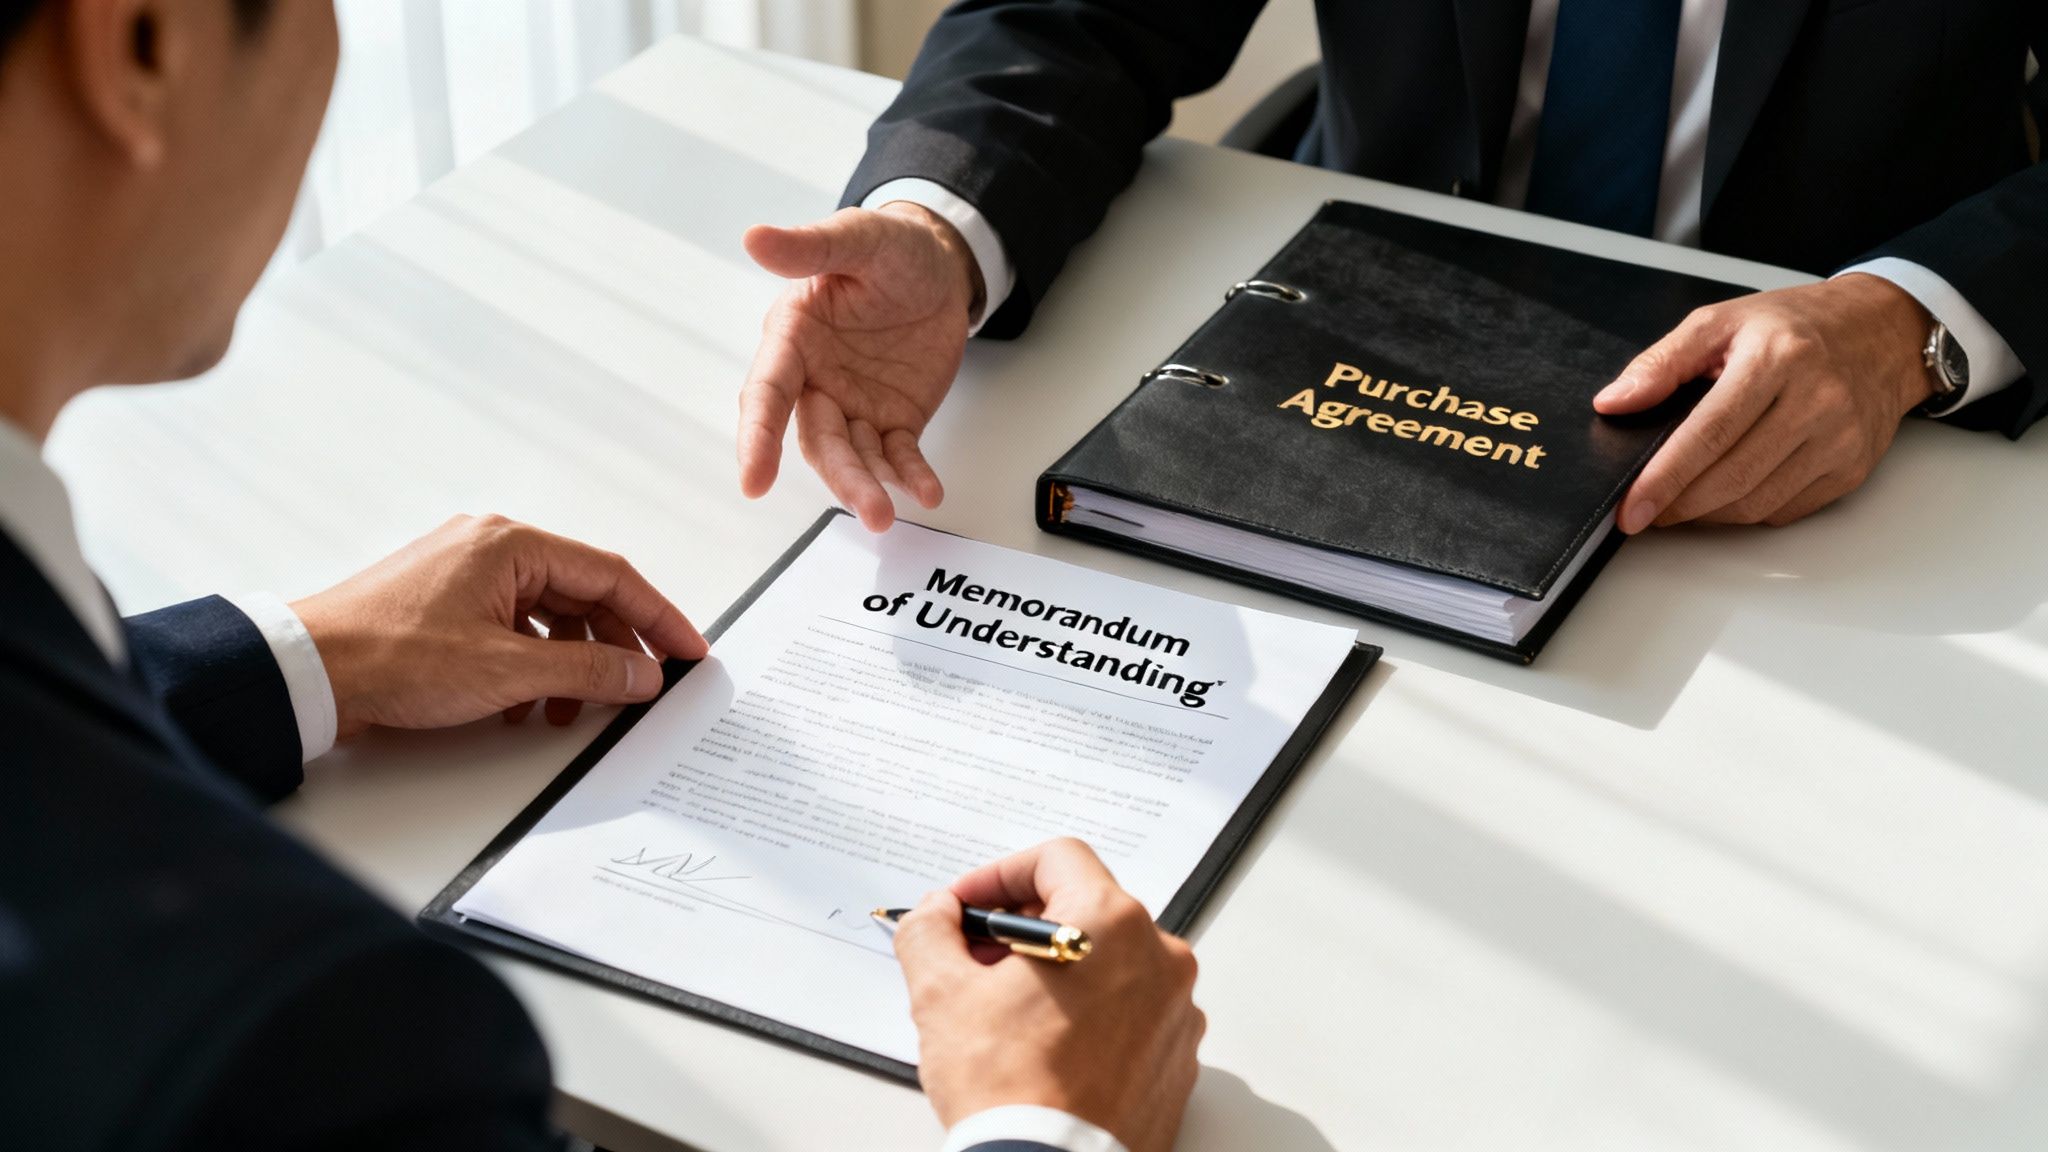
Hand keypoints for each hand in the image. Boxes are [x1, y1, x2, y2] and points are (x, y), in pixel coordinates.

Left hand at [290, 515, 707, 737]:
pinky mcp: (443, 605)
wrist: (306, 672)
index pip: (612, 575)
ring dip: (569, 667)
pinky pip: (511, 629)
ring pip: (547, 617)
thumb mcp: (507, 672)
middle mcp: (491, 548)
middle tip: (641, 688)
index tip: (688, 651)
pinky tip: (525, 707)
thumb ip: (588, 673)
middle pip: (582, 595)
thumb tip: (642, 673)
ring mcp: (464, 575)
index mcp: (511, 544)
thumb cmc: (391, 656)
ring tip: (570, 712)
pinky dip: (530, 668)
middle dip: (612, 649)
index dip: (659, 617)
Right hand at [738, 202, 982, 530]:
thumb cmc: (889, 248)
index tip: (753, 480)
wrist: (940, 266)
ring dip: (870, 486)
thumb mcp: (856, 237)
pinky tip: (927, 491)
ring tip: (888, 513)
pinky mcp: (893, 420)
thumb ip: (810, 246)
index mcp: (793, 339)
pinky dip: (910, 476)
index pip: (767, 393)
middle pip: (817, 439)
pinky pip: (898, 455)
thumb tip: (755, 238)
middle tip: (865, 509)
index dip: (758, 436)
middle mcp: (816, 381)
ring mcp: (855, 405)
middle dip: (840, 477)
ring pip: (854, 456)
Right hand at [893, 839, 1203, 1151]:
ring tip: (1007, 1010)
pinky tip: (1046, 1045)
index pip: (1057, 858)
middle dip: (1024, 927)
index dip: (1000, 874)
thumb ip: (931, 932)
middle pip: (1085, 908)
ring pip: (1111, 960)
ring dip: (1058, 969)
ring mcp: (1176, 1009)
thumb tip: (935, 914)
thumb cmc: (1009, 1090)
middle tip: (976, 959)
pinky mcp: (1179, 1056)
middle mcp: (1159, 956)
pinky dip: (1092, 1011)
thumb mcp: (941, 995)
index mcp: (1109, 923)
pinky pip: (1133, 1009)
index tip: (968, 906)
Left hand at [1595, 274, 1937, 531]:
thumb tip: (1613, 403)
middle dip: (1678, 504)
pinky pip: (1784, 510)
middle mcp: (1816, 401)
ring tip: (1678, 502)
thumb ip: (1662, 362)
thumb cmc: (1794, 326)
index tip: (1630, 508)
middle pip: (1732, 477)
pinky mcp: (1851, 469)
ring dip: (1707, 514)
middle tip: (1644, 509)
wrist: (1881, 332)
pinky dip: (1744, 511)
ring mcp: (1839, 440)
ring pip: (1756, 503)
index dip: (1664, 477)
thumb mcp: (1722, 321)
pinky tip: (1723, 496)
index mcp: (1777, 358)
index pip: (1709, 432)